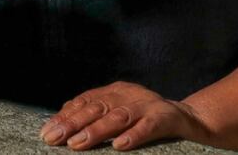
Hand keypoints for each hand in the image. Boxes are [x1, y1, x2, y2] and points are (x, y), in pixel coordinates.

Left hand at [39, 81, 211, 150]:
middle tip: (54, 138)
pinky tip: (119, 146)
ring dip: (96, 130)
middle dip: (73, 123)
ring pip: (118, 117)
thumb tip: (61, 123)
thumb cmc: (147, 120)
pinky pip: (148, 128)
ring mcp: (148, 105)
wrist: (190, 119)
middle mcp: (129, 94)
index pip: (85, 101)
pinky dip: (133, 136)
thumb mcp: (120, 113)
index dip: (65, 116)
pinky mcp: (166, 118)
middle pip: (97, 107)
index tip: (47, 131)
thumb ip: (96, 115)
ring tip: (78, 143)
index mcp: (116, 91)